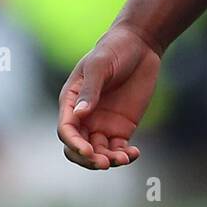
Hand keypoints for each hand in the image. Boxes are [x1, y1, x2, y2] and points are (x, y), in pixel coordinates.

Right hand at [57, 22, 161, 170]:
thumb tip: (79, 115)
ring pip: (99, 152)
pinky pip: (118, 148)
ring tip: (124, 159)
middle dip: (89, 159)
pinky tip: (133, 153)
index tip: (88, 151)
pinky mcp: (121, 127)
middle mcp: (84, 117)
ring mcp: (102, 124)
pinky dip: (124, 155)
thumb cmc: (114, 49)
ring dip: (108, 160)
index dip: (74, 144)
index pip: (66, 130)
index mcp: (71, 101)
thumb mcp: (100, 65)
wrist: (140, 44)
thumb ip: (90, 90)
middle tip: (105, 162)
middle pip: (79, 147)